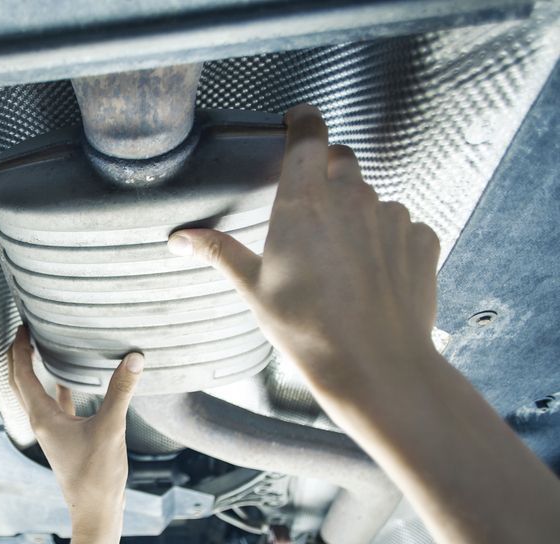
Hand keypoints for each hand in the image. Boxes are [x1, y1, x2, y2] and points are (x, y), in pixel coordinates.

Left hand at [7, 326, 143, 534]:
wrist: (96, 512)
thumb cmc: (97, 476)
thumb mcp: (111, 429)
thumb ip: (120, 391)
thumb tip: (134, 357)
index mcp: (43, 417)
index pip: (22, 374)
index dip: (19, 347)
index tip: (22, 324)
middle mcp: (42, 422)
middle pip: (22, 381)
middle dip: (20, 354)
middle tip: (25, 328)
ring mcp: (53, 431)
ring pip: (37, 393)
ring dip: (35, 369)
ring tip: (41, 346)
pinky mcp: (66, 438)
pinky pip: (57, 405)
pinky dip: (59, 388)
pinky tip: (70, 380)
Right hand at [167, 104, 440, 401]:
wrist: (376, 366)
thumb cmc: (307, 328)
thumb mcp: (254, 289)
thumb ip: (220, 252)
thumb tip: (180, 238)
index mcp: (305, 201)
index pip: (309, 134)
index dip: (303, 120)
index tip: (296, 120)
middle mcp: (352, 197)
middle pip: (341, 160)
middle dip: (326, 172)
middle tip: (310, 210)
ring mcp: (392, 216)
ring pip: (371, 197)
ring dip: (356, 213)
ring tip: (341, 259)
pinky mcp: (421, 239)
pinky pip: (401, 225)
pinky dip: (386, 240)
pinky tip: (373, 275)